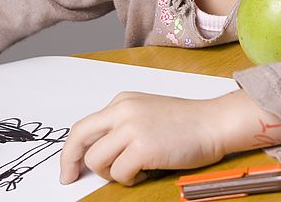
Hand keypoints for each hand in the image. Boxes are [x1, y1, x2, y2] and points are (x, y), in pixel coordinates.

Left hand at [60, 91, 226, 185]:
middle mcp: (123, 111)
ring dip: (111, 173)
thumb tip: (98, 151)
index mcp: (122, 102)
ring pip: (97, 161)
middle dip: (74, 163)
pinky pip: (120, 173)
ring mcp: (132, 128)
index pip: (83, 126)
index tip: (67, 169)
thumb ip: (121, 125)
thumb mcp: (145, 112)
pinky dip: (129, 179)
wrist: (213, 122)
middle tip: (73, 179)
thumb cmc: (186, 122)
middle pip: (81, 140)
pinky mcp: (143, 147)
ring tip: (132, 170)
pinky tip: (145, 172)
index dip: (70, 150)